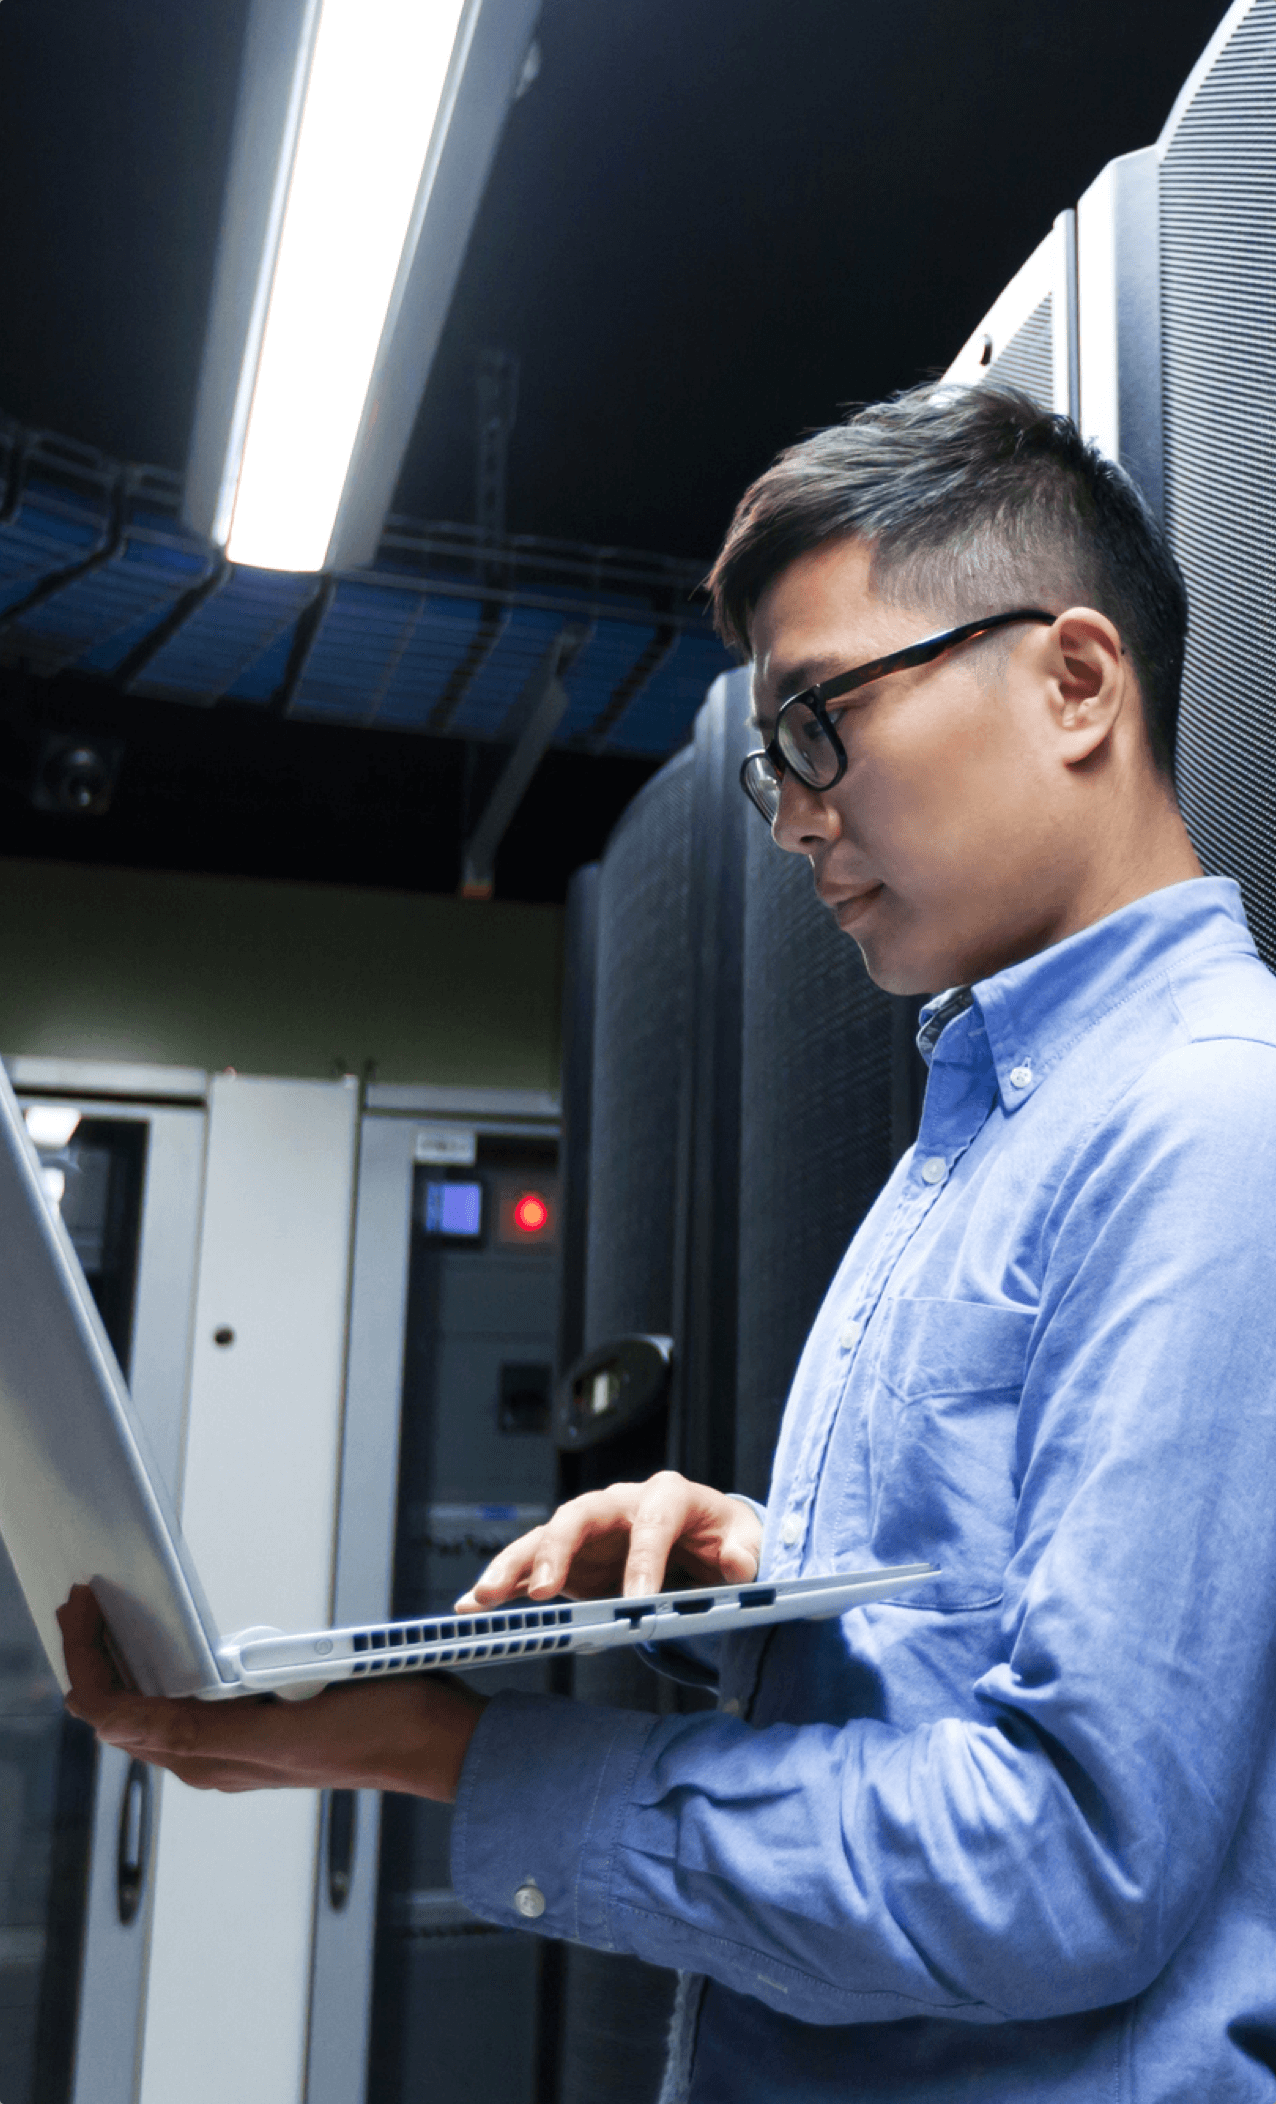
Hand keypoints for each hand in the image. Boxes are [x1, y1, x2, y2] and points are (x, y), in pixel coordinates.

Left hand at [58, 1586, 485, 1800]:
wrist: (434, 1742)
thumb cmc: (378, 1727)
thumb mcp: (288, 1722)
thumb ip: (210, 1729)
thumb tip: (136, 1722)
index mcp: (210, 1758)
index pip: (113, 1715)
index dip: (83, 1662)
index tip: (80, 1607)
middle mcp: (213, 1761)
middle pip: (120, 1715)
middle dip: (91, 1659)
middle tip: (82, 1601)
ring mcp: (235, 1750)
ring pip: (146, 1714)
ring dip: (120, 1667)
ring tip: (111, 1618)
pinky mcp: (258, 1735)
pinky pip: (182, 1710)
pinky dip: (157, 1676)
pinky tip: (169, 1646)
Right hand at [455, 1471, 761, 1610]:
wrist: (701, 1537)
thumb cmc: (721, 1535)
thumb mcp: (743, 1538)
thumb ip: (744, 1551)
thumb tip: (736, 1563)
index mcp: (665, 1496)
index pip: (652, 1521)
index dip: (645, 1559)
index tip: (639, 1605)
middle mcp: (618, 1504)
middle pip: (578, 1516)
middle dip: (556, 1551)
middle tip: (542, 1591)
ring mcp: (588, 1530)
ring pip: (543, 1538)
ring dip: (513, 1567)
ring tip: (483, 1598)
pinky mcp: (568, 1557)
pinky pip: (529, 1567)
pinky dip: (503, 1585)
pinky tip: (471, 1607)